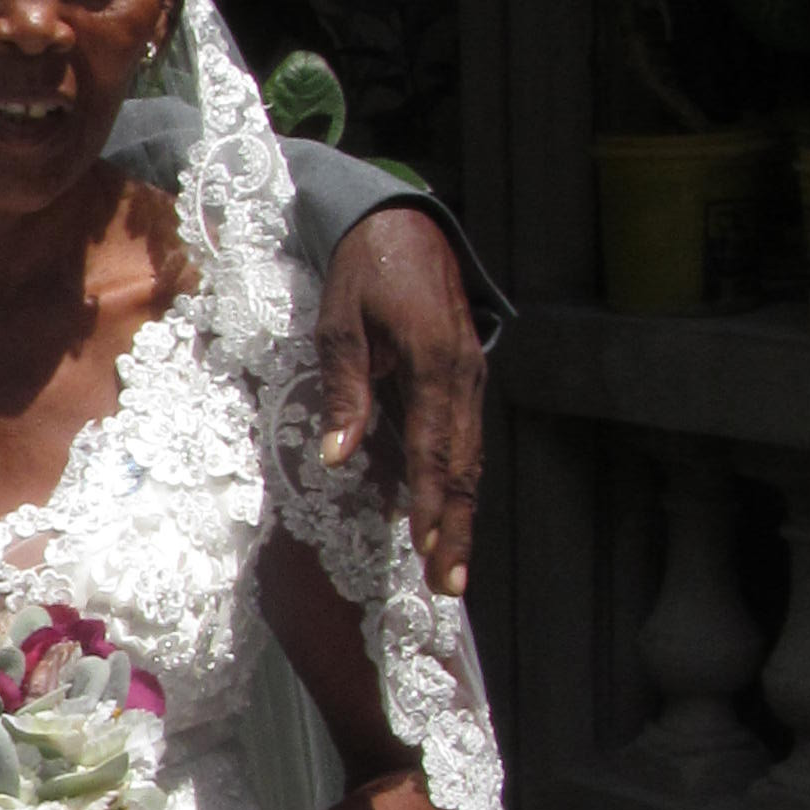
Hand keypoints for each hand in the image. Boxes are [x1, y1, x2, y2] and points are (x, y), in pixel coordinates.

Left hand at [315, 205, 482, 601]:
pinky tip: (444, 517)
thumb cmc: (366, 271)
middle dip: (454, 530)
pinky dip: (456, 484)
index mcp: (433, 364)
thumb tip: (337, 456)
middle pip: (463, 469)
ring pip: (469, 460)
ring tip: (451, 568)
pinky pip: (465, 441)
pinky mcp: (467, 380)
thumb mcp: (341, 325)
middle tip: (450, 585)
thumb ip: (344, 391)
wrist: (404, 224)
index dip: (429, 505)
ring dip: (459, 515)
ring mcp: (472, 380)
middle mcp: (464, 379)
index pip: (433, 451)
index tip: (425, 551)